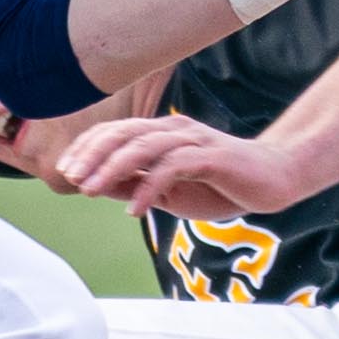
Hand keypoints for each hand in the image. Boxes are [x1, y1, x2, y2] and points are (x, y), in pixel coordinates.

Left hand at [51, 111, 308, 222]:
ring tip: (90, 190)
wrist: (274, 180)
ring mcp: (194, 140)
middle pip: (123, 133)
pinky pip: (173, 168)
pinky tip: (135, 209)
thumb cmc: (220, 185)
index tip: (64, 171)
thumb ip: (138, 186)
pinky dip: (149, 188)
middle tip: (70, 178)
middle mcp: (174, 129)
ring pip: (143, 146)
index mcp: (162, 132)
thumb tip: (98, 189)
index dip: (86, 148)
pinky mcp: (212, 156)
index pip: (115, 131)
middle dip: (92, 155)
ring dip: (112, 168)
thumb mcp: (170, 191)